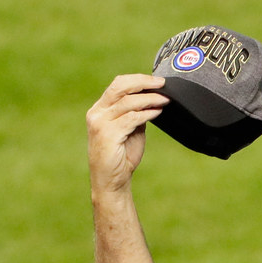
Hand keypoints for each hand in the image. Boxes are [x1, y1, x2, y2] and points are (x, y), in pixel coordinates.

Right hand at [87, 74, 167, 198]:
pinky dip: (147, 113)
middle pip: (120, 87)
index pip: (118, 85)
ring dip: (150, 99)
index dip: (138, 80)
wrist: (112, 182)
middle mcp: (97, 113)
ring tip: (165, 100)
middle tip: (162, 84)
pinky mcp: (108, 134)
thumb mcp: (131, 130)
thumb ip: (136, 114)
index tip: (157, 81)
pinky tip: (157, 112)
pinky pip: (131, 118)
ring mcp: (100, 123)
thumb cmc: (121, 158)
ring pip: (128, 102)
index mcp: (100, 110)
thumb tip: (152, 99)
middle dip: (144, 82)